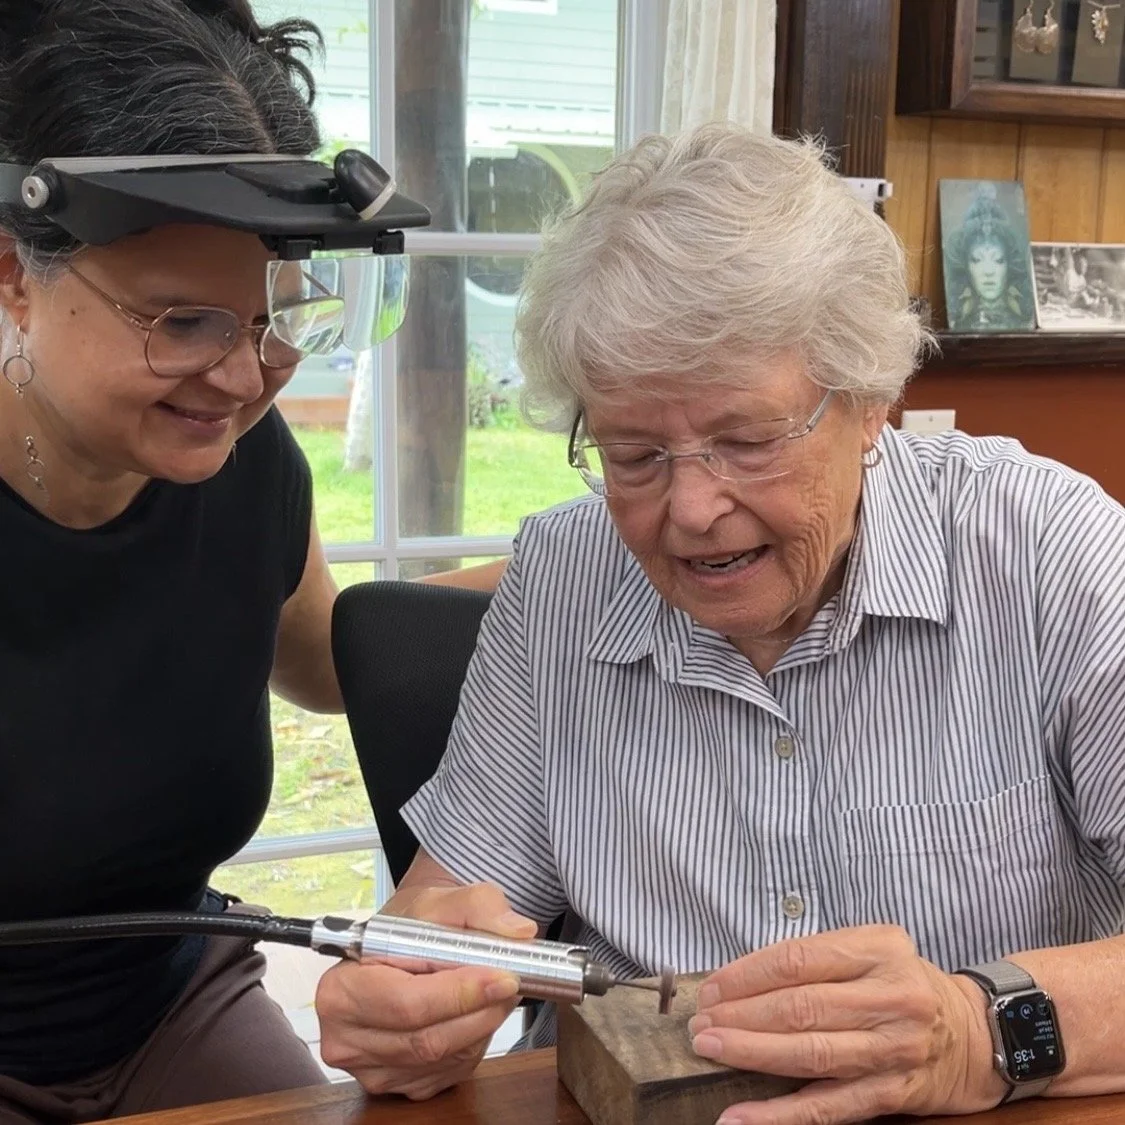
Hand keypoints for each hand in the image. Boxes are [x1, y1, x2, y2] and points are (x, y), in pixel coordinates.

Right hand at [315, 883, 535, 1099]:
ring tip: (494, 990)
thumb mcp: (442, 899)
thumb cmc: (411, 923)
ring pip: (447, 1058)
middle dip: (482, 1010)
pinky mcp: (402, 1085)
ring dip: (483, 1025)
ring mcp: (373, 1069)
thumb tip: (516, 931)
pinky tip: (473, 1013)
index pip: (407, 1003)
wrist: (403, 944)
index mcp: (342, 988)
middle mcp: (347, 1037)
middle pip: (429, 1040)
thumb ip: (480, 906)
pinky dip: (474, 1042)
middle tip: (511, 980)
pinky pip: (452, 1072)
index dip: (460, 994)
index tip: (502, 977)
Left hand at [687, 925, 1006, 1123]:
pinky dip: (778, 1116)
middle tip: (701, 1022)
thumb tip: (741, 979)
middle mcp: (890, 997)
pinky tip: (740, 1117)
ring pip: (810, 1054)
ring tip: (711, 1050)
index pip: (798, 959)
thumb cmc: (907, 985)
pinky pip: (827, 1108)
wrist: (980, 1035)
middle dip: (741, 1015)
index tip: (712, 987)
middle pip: (800, 1006)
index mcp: (879, 950)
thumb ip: (818, 958)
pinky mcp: (892, 1093)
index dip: (746, 974)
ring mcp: (892, 1049)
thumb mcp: (873, 949)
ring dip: (751, 1054)